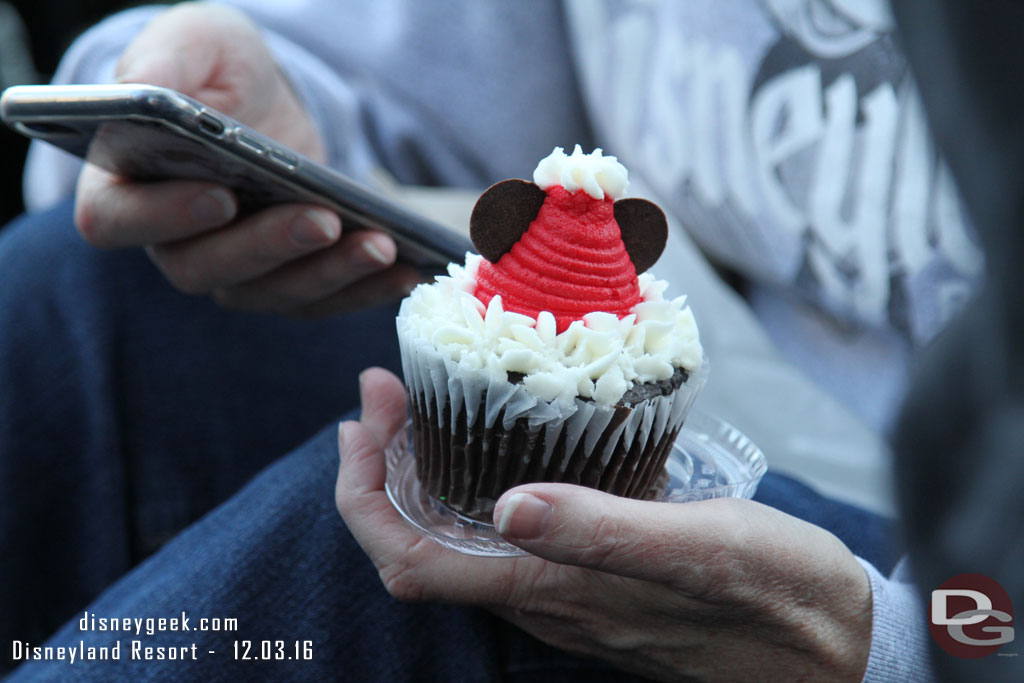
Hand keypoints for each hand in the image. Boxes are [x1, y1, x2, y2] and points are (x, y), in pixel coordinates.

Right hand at [74, 3, 419, 314]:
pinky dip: (365, 289)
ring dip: (330, 273)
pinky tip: (407, 269)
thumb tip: (149, 89)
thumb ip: (166, 60)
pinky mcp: (285, 281)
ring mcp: (231, 270)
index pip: (118, 219)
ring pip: (272, 292)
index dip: (165, 216)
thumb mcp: (196, 44)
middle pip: (206, 268)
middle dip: (272, 246)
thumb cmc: (219, 71)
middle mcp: (171, 241)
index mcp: (124, 185)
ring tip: (382, 244)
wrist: (268, 103)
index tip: (222, 195)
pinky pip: (320, 300)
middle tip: (326, 220)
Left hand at [336, 368, 872, 681]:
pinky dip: (474, 486)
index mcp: (550, 589)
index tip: (360, 424)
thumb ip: (603, 531)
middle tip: (383, 393)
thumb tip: (509, 508)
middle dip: (383, 470)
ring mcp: (567, 593)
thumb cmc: (775, 595)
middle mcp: (542, 599)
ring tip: (420, 406)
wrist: (834, 647)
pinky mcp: (596, 580)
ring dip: (424, 475)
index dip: (364, 498)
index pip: (410, 560)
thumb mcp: (700, 547)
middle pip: (421, 544)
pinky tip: (498, 446)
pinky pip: (504, 538)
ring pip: (458, 541)